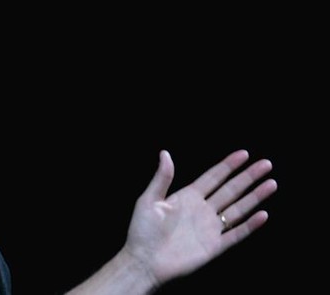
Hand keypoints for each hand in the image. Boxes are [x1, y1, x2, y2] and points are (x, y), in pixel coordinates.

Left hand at [125, 149, 277, 286]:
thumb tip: (165, 153)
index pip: (213, 177)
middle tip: (266, 164)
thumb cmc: (142, 231)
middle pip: (230, 189)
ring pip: (238, 209)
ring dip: (255, 197)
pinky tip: (263, 215)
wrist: (143, 260)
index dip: (228, 165)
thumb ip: (162, 178)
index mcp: (187, 196)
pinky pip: (236, 234)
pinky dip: (250, 225)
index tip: (244, 154)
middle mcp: (202, 210)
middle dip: (248, 177)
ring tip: (271, 183)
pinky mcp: (214, 246)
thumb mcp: (149, 200)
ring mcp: (210, 227)